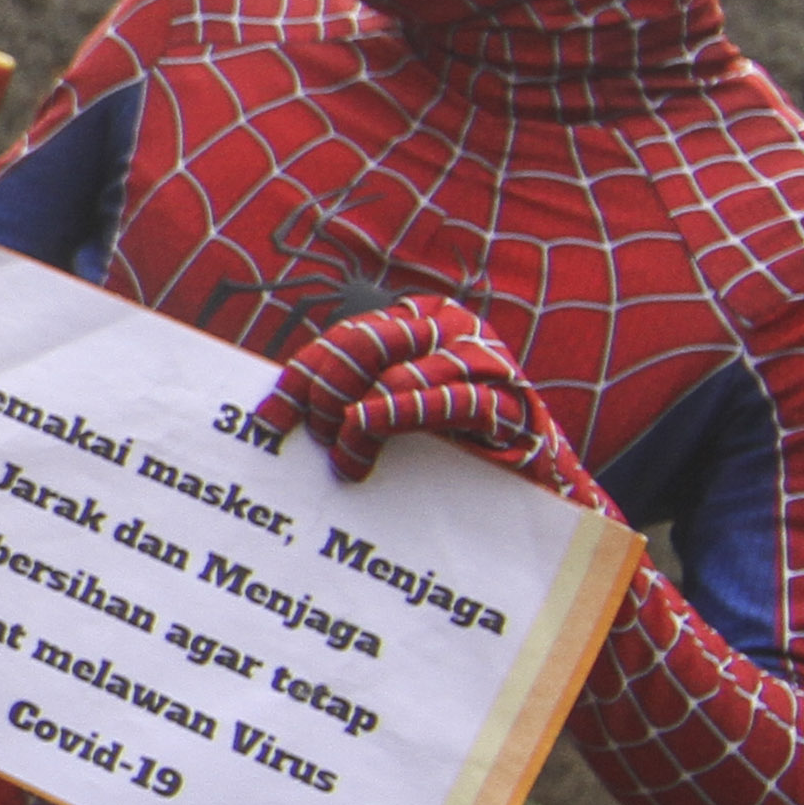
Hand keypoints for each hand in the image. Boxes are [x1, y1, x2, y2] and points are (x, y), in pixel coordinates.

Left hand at [253, 294, 608, 508]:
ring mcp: (481, 359)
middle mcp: (450, 327)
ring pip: (390, 375)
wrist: (536, 485)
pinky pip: (434, 400)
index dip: (300, 377)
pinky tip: (362, 445)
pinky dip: (389, 418)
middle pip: (361, 346)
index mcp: (419, 319)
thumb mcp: (391, 410)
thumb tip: (269, 411)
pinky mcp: (504, 400)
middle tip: (319, 444)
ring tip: (347, 465)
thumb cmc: (453, 447)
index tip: (268, 420)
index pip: (343, 337)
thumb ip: (345, 397)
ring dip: (352, 425)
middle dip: (325, 395)